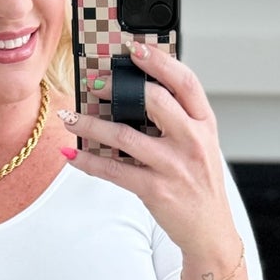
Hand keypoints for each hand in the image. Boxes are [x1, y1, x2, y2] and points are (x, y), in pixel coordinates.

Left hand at [57, 41, 237, 259]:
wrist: (210, 230)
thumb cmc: (201, 184)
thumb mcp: (202, 145)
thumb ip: (179, 119)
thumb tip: (137, 94)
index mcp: (205, 123)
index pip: (185, 82)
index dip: (159, 61)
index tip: (134, 49)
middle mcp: (192, 141)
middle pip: (154, 101)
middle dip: (118, 88)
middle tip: (95, 84)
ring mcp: (173, 166)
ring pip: (124, 136)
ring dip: (91, 125)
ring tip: (70, 118)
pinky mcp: (155, 190)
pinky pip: (113, 171)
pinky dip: (88, 162)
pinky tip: (72, 154)